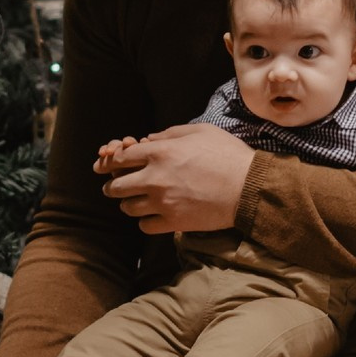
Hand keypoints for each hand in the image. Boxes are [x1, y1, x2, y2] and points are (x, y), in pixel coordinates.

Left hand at [100, 123, 254, 233]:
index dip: (110, 161)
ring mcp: (163, 202)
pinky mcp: (173, 221)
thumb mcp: (201, 131)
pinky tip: (152, 215)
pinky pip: (144, 225)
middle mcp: (155, 177)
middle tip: (114, 187)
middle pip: (116, 186)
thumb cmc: (228, 155)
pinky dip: (145, 221)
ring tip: (136, 201)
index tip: (106, 166)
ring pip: (128, 207)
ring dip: (129, 203)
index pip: (121, 158)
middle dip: (112, 185)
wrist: (249, 187)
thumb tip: (149, 139)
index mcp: (160, 152)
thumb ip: (171, 133)